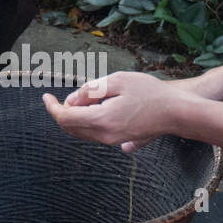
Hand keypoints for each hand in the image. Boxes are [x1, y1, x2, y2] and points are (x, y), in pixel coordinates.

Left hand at [41, 71, 202, 150]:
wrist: (176, 112)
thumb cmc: (150, 93)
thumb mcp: (117, 81)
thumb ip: (90, 91)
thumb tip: (72, 101)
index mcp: (102, 120)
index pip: (65, 118)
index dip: (52, 107)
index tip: (46, 96)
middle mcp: (104, 136)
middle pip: (71, 128)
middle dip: (63, 112)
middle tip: (66, 95)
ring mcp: (112, 141)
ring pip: (82, 132)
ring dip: (76, 117)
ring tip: (86, 98)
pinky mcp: (120, 140)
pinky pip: (94, 134)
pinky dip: (87, 121)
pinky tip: (97, 107)